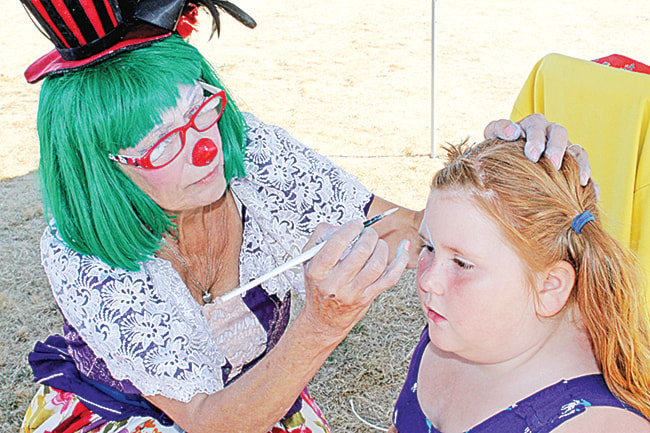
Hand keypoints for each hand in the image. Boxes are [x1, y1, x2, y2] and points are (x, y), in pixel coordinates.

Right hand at [301, 221, 409, 339]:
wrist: (324, 320)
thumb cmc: (317, 285)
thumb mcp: (308, 260)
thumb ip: (320, 236)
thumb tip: (341, 225)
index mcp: (317, 271)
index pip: (336, 243)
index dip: (350, 229)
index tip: (355, 225)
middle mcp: (335, 283)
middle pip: (361, 252)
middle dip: (369, 236)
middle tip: (368, 233)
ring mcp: (353, 292)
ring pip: (377, 264)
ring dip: (381, 247)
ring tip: (377, 242)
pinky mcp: (368, 298)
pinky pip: (390, 277)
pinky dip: (400, 260)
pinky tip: (403, 248)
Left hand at [484, 113, 591, 185]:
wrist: (507, 161)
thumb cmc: (500, 147)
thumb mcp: (494, 135)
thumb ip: (499, 129)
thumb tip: (513, 132)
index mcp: (533, 124)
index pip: (537, 126)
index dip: (537, 139)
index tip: (532, 155)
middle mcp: (551, 133)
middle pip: (560, 134)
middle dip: (557, 149)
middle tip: (552, 164)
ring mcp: (565, 148)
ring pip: (577, 151)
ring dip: (580, 164)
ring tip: (580, 180)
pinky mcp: (573, 165)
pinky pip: (585, 172)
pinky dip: (591, 183)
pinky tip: (593, 196)